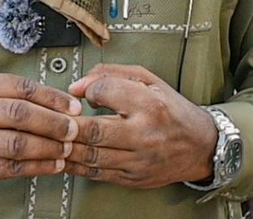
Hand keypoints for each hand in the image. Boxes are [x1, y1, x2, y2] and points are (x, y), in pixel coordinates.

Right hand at [0, 72, 81, 195]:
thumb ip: (9, 95)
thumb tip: (55, 100)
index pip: (20, 87)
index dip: (51, 97)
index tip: (72, 106)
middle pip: (19, 114)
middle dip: (52, 122)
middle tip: (73, 128)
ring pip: (17, 143)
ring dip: (48, 148)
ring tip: (66, 148)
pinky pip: (11, 167)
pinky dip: (37, 167)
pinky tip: (52, 164)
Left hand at [65, 64, 216, 187]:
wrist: (201, 146)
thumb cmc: (171, 109)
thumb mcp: (147, 79)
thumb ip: (110, 74)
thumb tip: (78, 85)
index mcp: (149, 105)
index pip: (106, 92)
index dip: (86, 88)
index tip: (78, 89)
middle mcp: (144, 135)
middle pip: (94, 131)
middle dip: (66, 124)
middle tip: (52, 118)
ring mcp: (138, 161)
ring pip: (91, 155)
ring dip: (66, 147)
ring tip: (52, 136)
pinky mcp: (133, 178)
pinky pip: (97, 173)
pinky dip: (76, 165)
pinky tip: (64, 156)